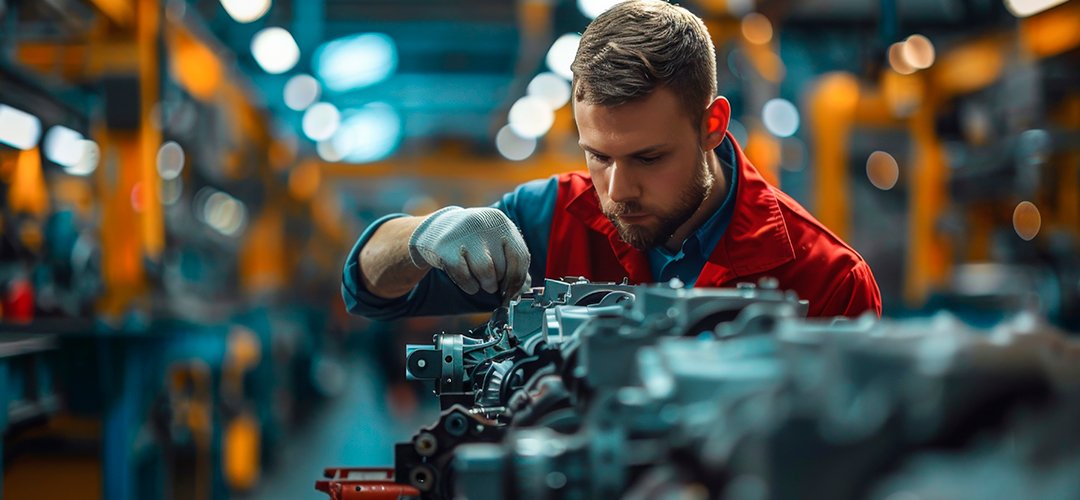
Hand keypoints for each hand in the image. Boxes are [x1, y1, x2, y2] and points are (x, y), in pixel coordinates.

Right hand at [408, 206, 530, 297]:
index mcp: (501, 222)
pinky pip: (465, 277)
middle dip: (498, 282)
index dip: (518, 280)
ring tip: (480, 281)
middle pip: (503, 267)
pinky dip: (469, 286)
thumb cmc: (472, 240)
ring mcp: (464, 234)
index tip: (512, 292)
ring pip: (486, 273)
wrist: (436, 228)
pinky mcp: (446, 247)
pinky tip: (467, 279)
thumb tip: (523, 289)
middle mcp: (485, 224)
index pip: (520, 256)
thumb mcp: (495, 243)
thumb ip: (512, 263)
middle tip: (490, 281)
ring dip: (485, 284)